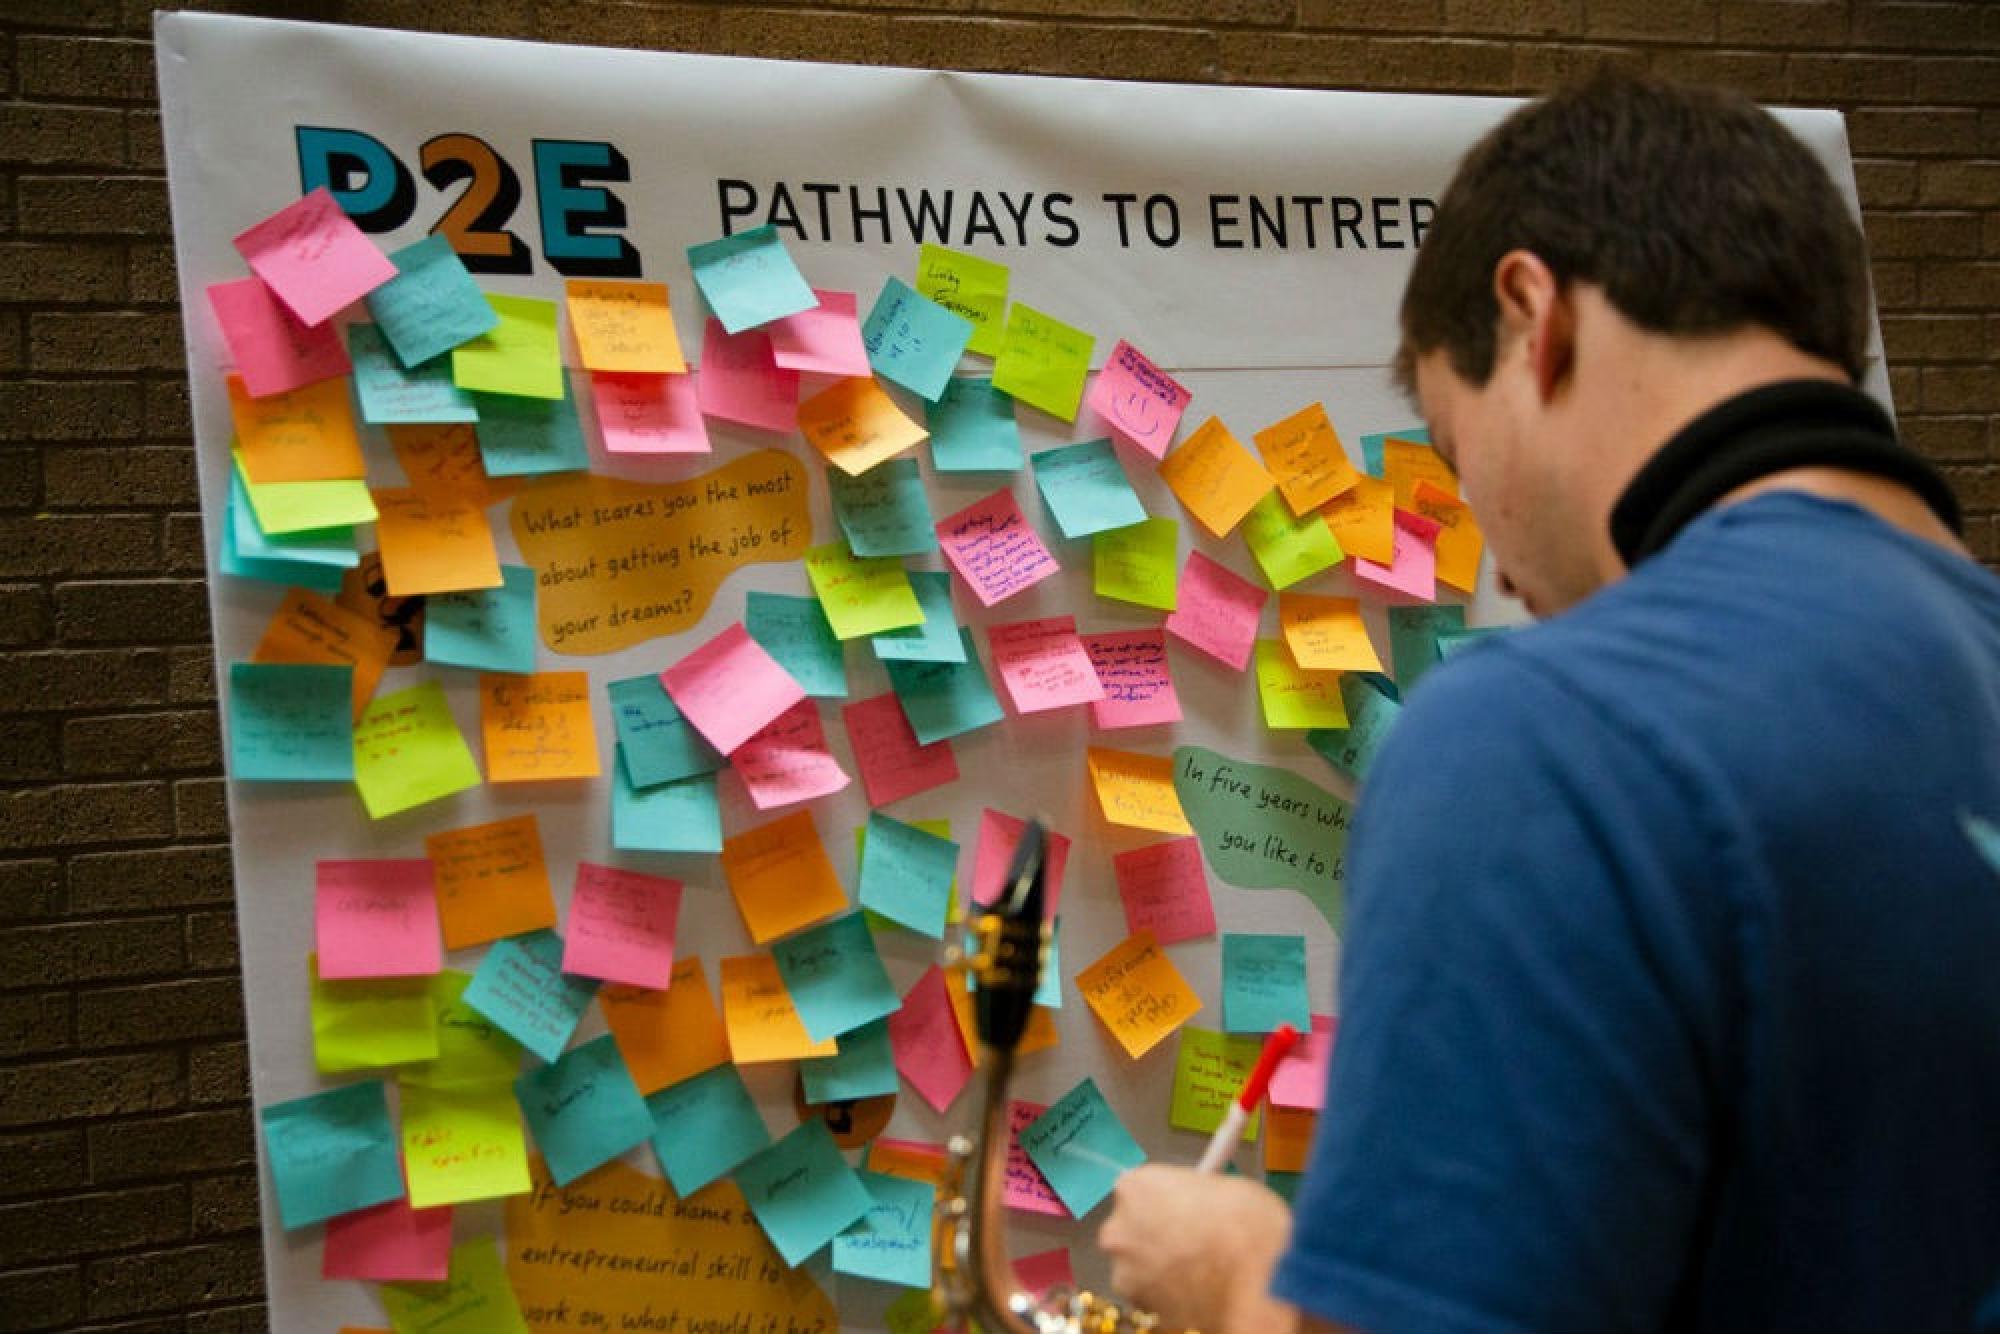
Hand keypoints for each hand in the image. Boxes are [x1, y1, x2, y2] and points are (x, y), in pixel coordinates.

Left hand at [1097, 1164, 1296, 1333]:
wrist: (1262, 1283)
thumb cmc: (1248, 1225)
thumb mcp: (1220, 1186)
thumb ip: (1190, 1194)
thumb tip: (1194, 1203)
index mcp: (1135, 1188)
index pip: (1138, 1189)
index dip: (1163, 1200)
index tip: (1181, 1209)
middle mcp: (1119, 1230)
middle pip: (1129, 1229)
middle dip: (1153, 1235)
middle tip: (1190, 1242)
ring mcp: (1126, 1274)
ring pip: (1138, 1267)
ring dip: (1158, 1268)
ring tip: (1199, 1270)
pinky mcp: (1142, 1309)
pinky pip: (1152, 1296)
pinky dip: (1169, 1295)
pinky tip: (1199, 1291)